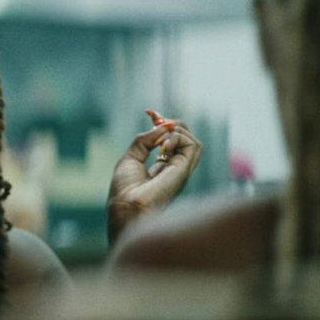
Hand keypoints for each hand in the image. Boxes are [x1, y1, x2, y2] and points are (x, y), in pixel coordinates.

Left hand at [107, 116, 202, 245]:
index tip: (150, 113)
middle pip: (186, 138)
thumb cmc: (125, 189)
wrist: (127, 206)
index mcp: (164, 167)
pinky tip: (163, 146)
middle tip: (155, 120)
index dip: (164, 124)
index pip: (173, 140)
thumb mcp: (131, 158)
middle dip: (172, 124)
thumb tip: (161, 126)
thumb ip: (144, 140)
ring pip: (194, 142)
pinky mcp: (185, 171)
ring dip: (177, 132)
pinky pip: (193, 146)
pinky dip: (178, 138)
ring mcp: (182, 170)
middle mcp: (176, 169)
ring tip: (159, 139)